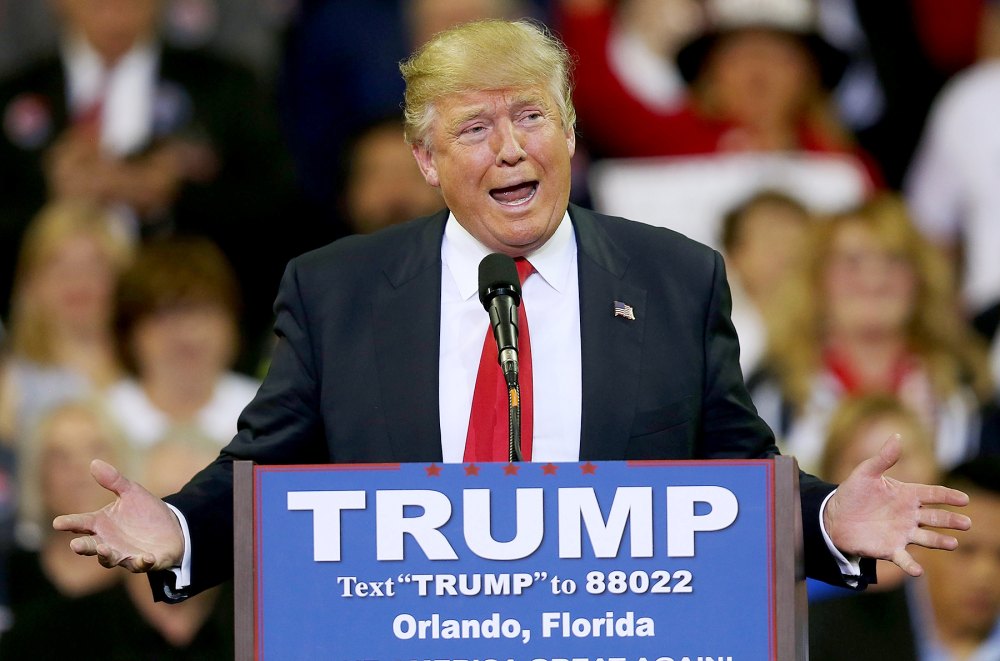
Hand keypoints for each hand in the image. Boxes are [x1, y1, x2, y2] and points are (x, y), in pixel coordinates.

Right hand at [52, 459, 184, 572]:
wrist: (172, 528)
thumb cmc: (145, 512)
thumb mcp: (131, 493)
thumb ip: (113, 481)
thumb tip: (94, 462)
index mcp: (102, 524)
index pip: (81, 524)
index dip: (70, 523)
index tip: (58, 523)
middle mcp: (109, 542)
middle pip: (91, 546)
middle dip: (84, 546)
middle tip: (75, 545)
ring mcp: (125, 554)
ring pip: (111, 559)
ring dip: (107, 556)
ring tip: (104, 549)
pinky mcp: (145, 561)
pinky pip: (141, 564)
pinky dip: (141, 562)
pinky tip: (145, 557)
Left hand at [823, 434, 971, 576]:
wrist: (834, 517)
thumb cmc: (853, 493)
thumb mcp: (866, 473)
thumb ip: (883, 458)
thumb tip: (897, 436)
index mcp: (906, 495)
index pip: (933, 494)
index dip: (948, 496)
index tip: (964, 499)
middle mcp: (909, 515)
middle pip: (936, 517)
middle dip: (951, 520)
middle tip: (966, 523)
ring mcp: (902, 533)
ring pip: (927, 538)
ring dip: (940, 541)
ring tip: (953, 543)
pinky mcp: (890, 550)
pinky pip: (904, 559)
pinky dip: (911, 566)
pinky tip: (918, 571)